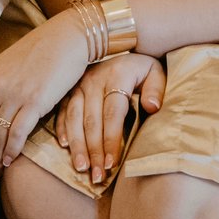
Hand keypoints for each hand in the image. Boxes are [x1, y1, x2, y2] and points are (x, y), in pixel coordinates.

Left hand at [0, 15, 91, 173]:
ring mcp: (13, 94)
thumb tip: (5, 110)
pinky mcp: (33, 102)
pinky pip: (16, 134)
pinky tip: (11, 161)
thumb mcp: (17, 66)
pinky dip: (12, 150)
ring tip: (0, 170)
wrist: (70, 37)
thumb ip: (7, 86)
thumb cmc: (48, 51)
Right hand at [53, 53, 162, 181]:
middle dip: (94, 151)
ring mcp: (78, 85)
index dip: (111, 140)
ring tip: (81, 168)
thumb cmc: (141, 67)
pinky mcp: (68, 89)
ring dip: (77, 145)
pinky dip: (61, 129)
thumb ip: (156, 88)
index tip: (113, 163)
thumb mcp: (155, 70)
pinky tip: (64, 146)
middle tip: (97, 176)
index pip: (112, 114)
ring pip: (74, 119)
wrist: (117, 42)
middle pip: (92, 121)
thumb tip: (152, 106)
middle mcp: (93, 80)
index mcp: (116, 76)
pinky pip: (61, 111)